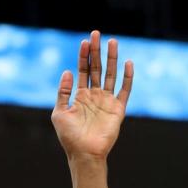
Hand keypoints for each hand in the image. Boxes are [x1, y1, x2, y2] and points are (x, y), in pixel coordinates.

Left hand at [52, 32, 133, 161]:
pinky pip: (125, 90)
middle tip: (97, 34)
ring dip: (112, 58)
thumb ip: (62, 92)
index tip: (85, 41)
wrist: (84, 154)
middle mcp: (95, 96)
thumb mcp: (59, 113)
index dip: (84, 56)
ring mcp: (107, 102)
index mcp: (81, 96)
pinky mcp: (118, 109)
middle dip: (96, 51)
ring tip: (112, 41)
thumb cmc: (70, 137)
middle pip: (97, 68)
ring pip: (111, 75)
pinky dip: (128, 77)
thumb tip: (67, 71)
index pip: (83, 70)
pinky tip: (128, 63)